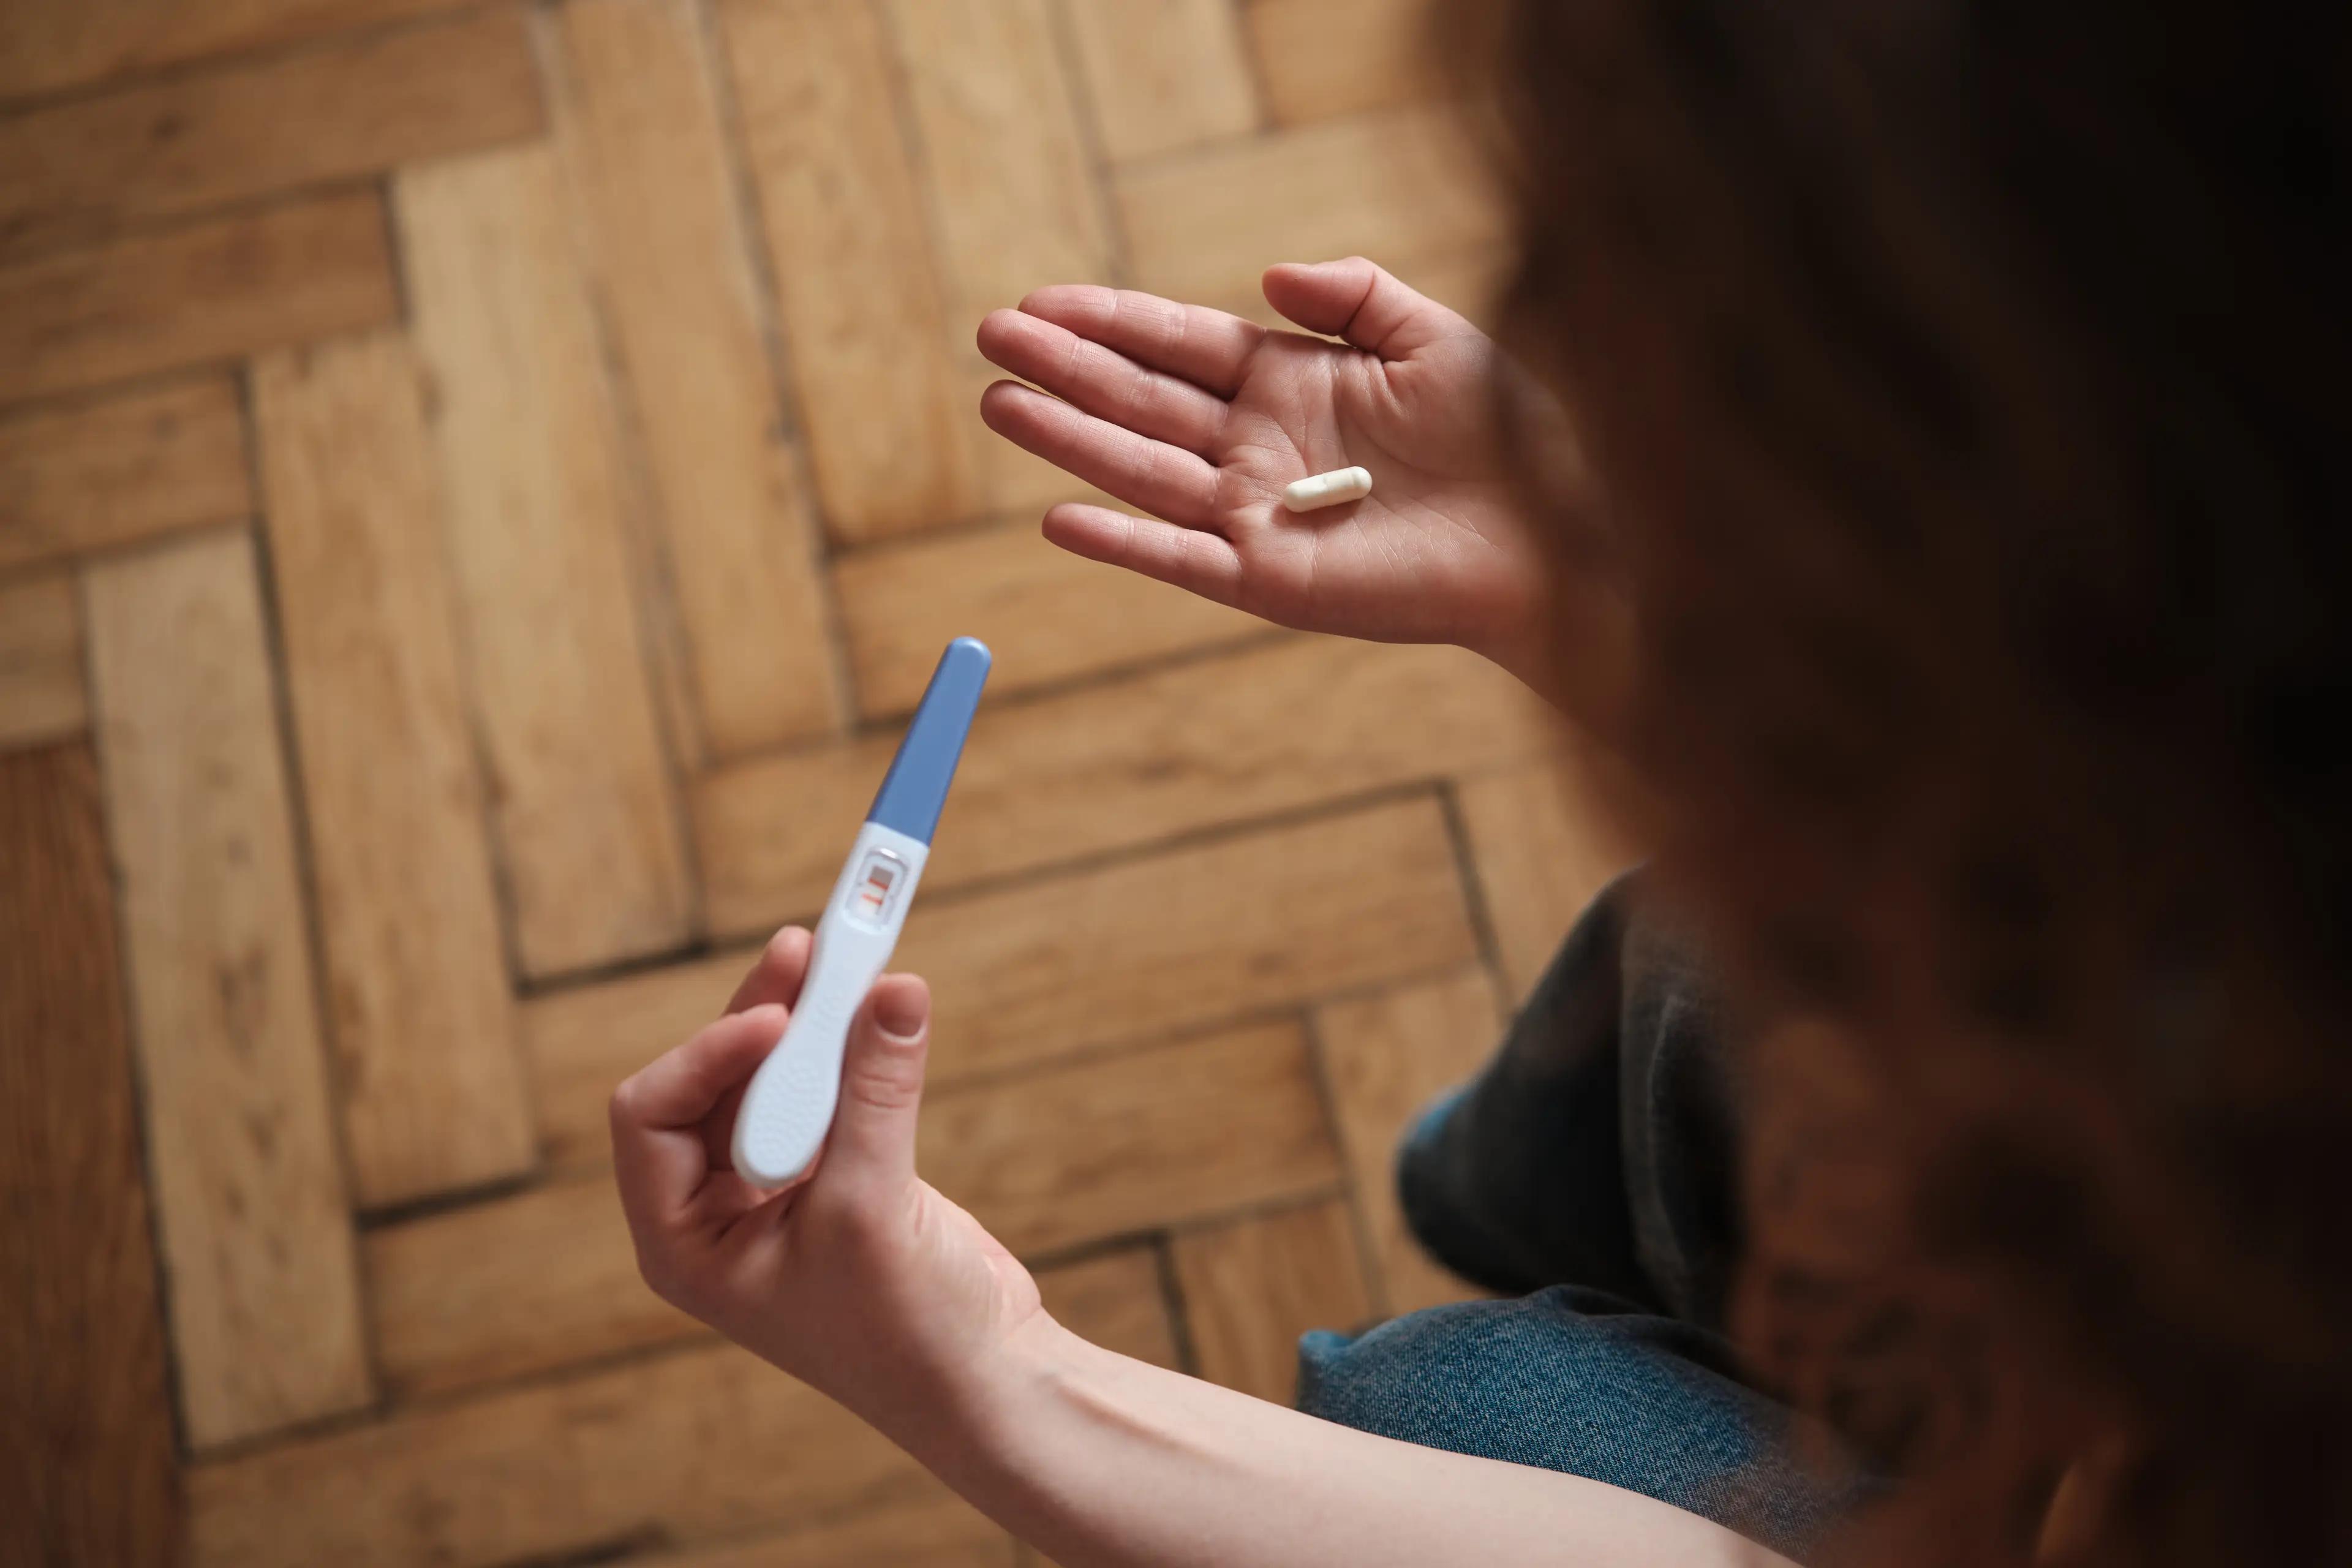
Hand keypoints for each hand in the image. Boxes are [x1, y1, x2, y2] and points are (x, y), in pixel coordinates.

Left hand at [609, 928, 1042, 1432]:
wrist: (985, 1376)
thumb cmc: (906, 1331)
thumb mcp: (873, 1207)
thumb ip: (877, 1093)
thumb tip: (894, 989)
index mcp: (682, 1240)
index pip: (650, 1116)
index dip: (705, 1056)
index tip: (777, 1021)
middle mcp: (714, 1209)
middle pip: (711, 1077)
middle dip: (761, 1014)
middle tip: (811, 945)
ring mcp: (776, 1186)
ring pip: (769, 1073)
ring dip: (809, 1019)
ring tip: (853, 960)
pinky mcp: (837, 1168)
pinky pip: (825, 1086)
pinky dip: (848, 1045)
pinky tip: (879, 1009)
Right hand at [977, 258, 1550, 677]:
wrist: (1554, 531)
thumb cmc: (1510, 434)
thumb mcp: (1430, 335)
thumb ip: (1351, 294)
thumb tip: (1267, 274)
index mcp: (1289, 382)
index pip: (1176, 343)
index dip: (1108, 320)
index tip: (1039, 299)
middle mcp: (1257, 447)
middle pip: (1140, 399)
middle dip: (1065, 367)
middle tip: (990, 336)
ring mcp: (1255, 514)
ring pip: (1143, 470)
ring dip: (1069, 439)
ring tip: (1000, 402)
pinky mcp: (1269, 579)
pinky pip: (1180, 557)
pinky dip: (1123, 542)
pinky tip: (1060, 517)